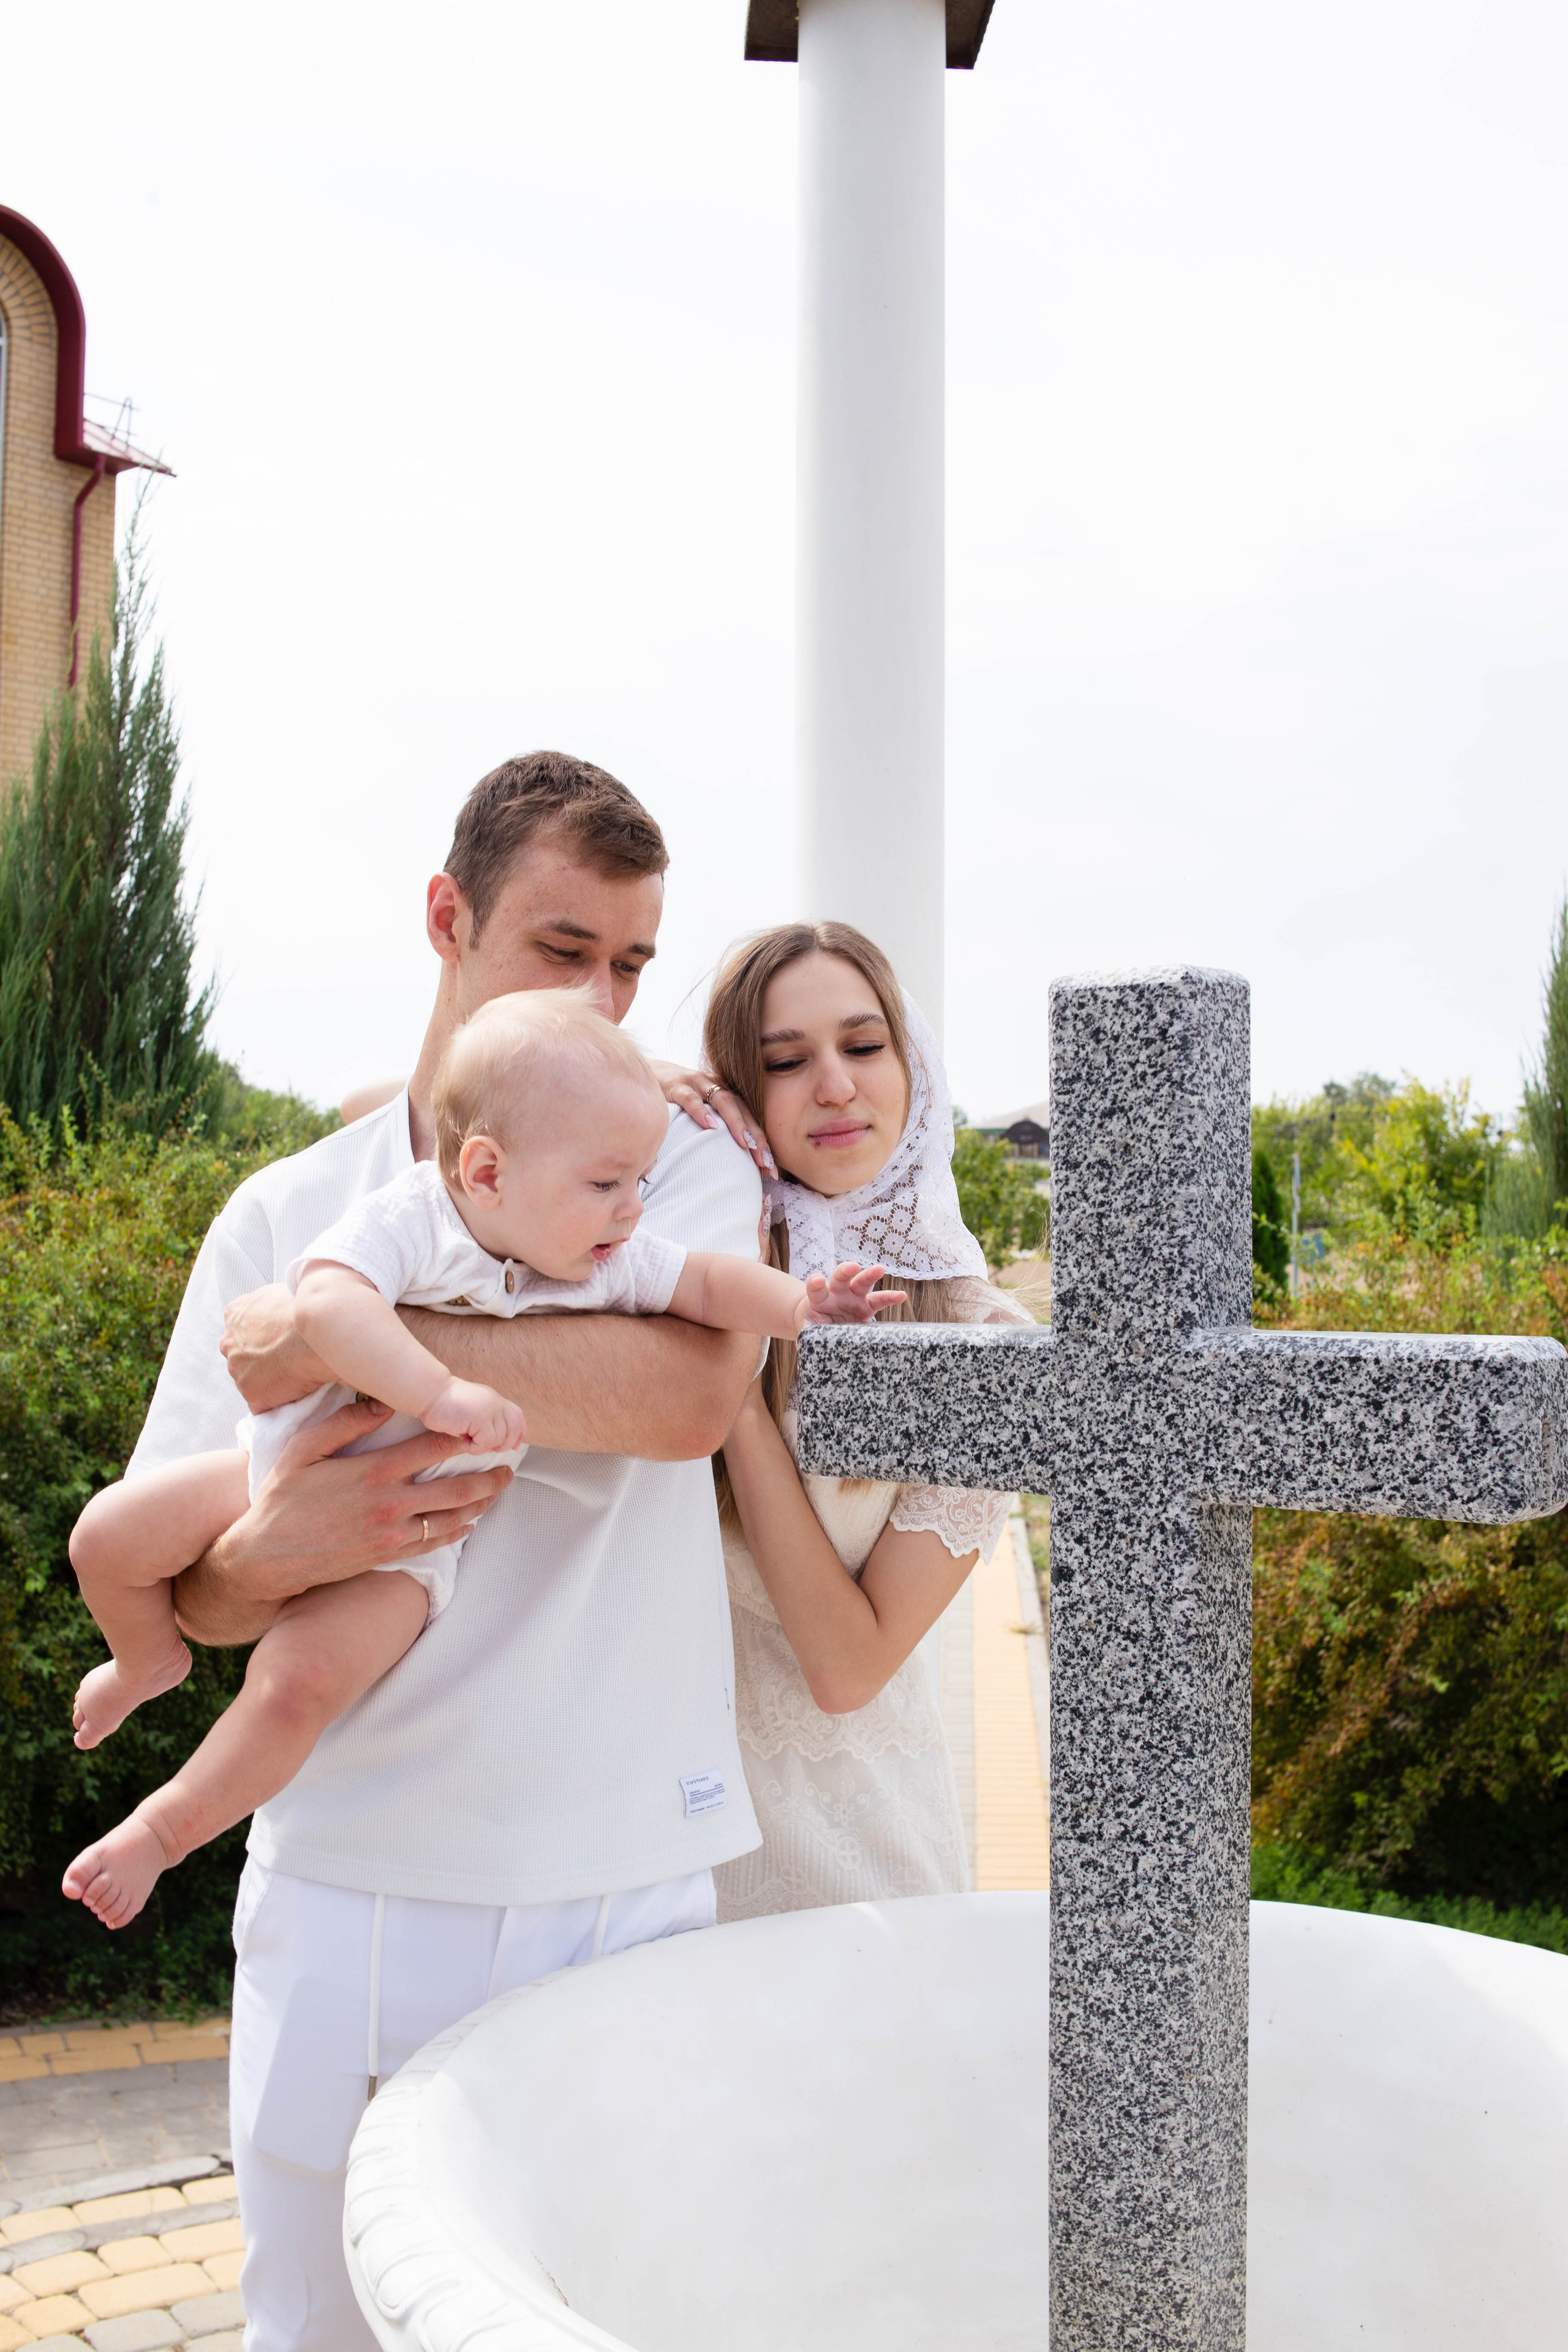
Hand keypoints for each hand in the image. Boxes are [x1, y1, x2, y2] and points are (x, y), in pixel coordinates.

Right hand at [173, 1397, 514, 1641]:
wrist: (266, 1556)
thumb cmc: (281, 1499)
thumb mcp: (302, 1451)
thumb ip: (343, 1425)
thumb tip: (381, 1404)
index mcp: (371, 1472)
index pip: (431, 1448)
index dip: (462, 1436)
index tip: (483, 1427)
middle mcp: (388, 1504)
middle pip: (455, 1488)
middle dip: (487, 1476)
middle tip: (508, 1466)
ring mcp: (390, 1534)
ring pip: (451, 1518)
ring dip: (479, 1504)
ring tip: (496, 1491)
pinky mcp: (386, 1555)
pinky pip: (433, 1543)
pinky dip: (456, 1531)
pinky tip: (468, 1522)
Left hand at [221, 1285, 332, 1409]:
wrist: (320, 1328)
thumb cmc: (308, 1308)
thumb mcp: (281, 1293)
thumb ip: (269, 1306)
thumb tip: (279, 1313)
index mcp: (235, 1314)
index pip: (242, 1332)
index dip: (261, 1339)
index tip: (278, 1343)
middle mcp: (229, 1343)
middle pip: (241, 1358)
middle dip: (260, 1362)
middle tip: (288, 1361)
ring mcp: (238, 1371)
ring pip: (252, 1382)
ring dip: (270, 1383)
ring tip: (298, 1378)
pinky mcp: (252, 1394)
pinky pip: (264, 1405)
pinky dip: (278, 1403)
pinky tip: (297, 1395)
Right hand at [423, 1378, 526, 1452]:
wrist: (429, 1392)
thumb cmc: (444, 1405)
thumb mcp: (471, 1411)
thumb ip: (485, 1420)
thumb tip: (496, 1442)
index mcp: (494, 1399)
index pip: (517, 1416)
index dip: (519, 1433)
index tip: (514, 1446)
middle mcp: (496, 1402)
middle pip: (513, 1429)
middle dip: (502, 1444)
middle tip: (481, 1445)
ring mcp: (490, 1409)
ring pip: (499, 1439)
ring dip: (483, 1446)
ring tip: (467, 1440)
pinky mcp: (481, 1417)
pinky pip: (486, 1442)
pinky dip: (475, 1448)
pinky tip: (462, 1441)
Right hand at [648, 1059, 775, 1174]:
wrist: (651, 1074)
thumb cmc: (681, 1100)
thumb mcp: (703, 1115)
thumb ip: (718, 1135)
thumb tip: (734, 1171)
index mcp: (727, 1095)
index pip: (751, 1118)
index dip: (763, 1143)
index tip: (772, 1170)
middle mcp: (717, 1087)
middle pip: (743, 1110)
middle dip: (756, 1136)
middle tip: (766, 1161)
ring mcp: (698, 1084)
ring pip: (723, 1101)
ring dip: (737, 1123)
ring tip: (746, 1144)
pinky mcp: (677, 1085)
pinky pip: (691, 1098)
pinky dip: (701, 1111)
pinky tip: (709, 1126)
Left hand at [795, 1262, 907, 1330]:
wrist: (824, 1322)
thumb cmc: (815, 1323)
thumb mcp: (809, 1329)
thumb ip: (807, 1335)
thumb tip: (802, 1348)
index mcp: (820, 1298)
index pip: (816, 1288)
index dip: (816, 1283)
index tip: (817, 1280)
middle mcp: (837, 1293)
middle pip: (841, 1278)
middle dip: (846, 1270)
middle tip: (852, 1266)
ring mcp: (853, 1297)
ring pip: (862, 1282)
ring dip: (870, 1275)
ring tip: (879, 1269)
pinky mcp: (866, 1306)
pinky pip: (880, 1301)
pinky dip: (890, 1297)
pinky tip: (901, 1296)